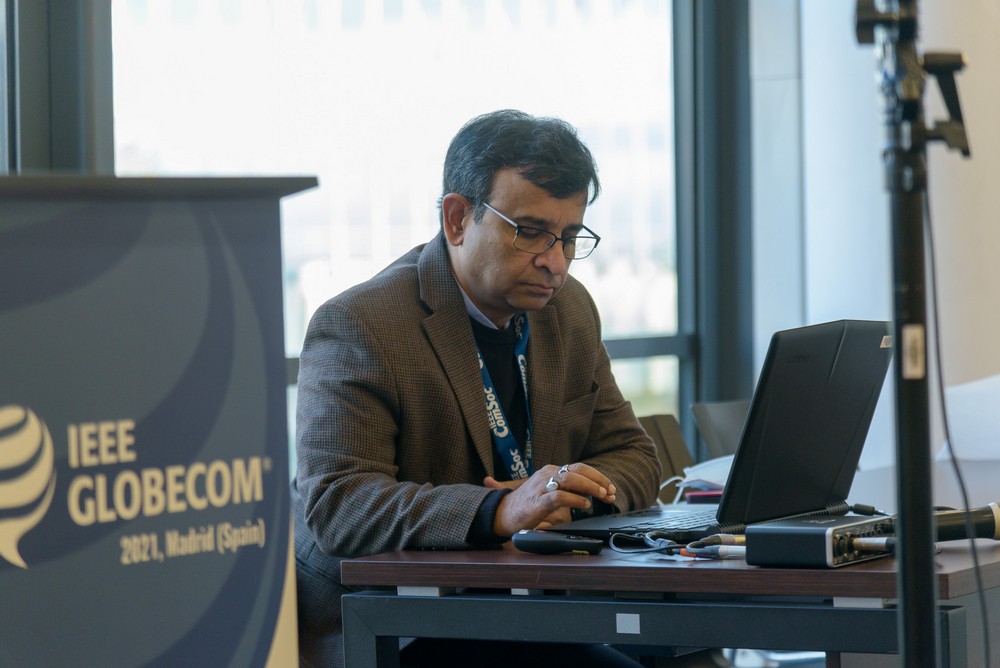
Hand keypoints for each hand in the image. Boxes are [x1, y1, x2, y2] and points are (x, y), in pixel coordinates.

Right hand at [490, 463, 616, 537]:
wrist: (501, 513)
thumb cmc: (526, 505)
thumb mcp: (549, 493)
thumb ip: (567, 491)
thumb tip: (589, 494)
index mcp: (550, 471)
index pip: (579, 468)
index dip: (597, 476)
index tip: (610, 487)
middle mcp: (547, 475)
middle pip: (578, 470)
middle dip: (598, 480)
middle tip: (610, 492)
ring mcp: (541, 487)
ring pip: (570, 479)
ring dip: (590, 487)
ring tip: (602, 496)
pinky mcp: (537, 502)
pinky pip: (559, 496)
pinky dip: (575, 499)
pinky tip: (584, 505)